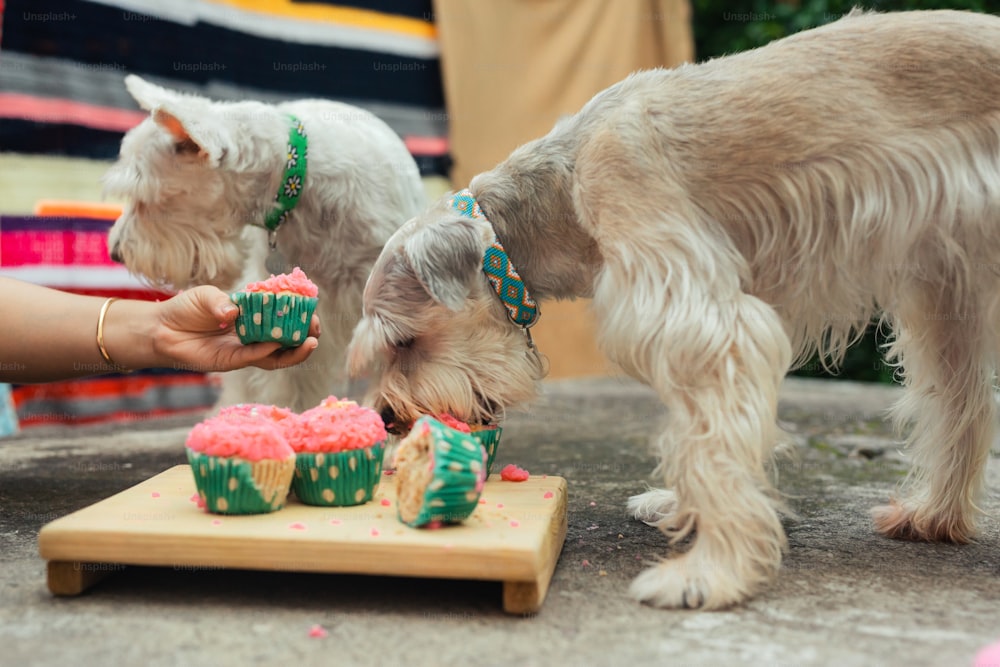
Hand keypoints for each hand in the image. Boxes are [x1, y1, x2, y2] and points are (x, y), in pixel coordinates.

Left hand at [151, 286, 320, 371]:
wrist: (161, 330)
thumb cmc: (186, 309)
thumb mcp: (206, 296)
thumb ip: (222, 303)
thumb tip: (234, 313)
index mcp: (252, 314)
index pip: (283, 314)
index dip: (300, 313)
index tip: (313, 309)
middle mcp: (253, 333)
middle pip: (287, 337)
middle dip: (305, 334)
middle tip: (316, 330)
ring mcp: (245, 349)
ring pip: (277, 354)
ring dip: (295, 350)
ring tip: (310, 343)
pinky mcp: (232, 361)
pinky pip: (254, 359)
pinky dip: (267, 352)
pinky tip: (276, 345)